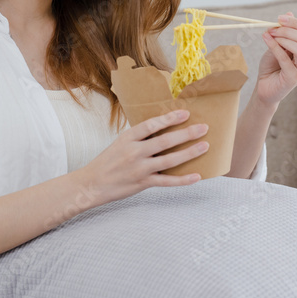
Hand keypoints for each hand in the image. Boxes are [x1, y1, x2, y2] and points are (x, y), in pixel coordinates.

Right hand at [78, 109, 208, 204]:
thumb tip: (164, 127)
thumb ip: (140, 137)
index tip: (186, 113)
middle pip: (165, 141)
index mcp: (128, 138)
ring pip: (169, 161)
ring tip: (205, 146)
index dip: (169, 118)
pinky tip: (197, 175)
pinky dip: (183, 180)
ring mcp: (139, 169)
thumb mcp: (120, 142)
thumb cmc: (108, 161)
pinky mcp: (143, 184)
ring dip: (189, 153)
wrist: (91, 184)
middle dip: (186, 134)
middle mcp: (134, 152)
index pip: (151, 125)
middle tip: (204, 128)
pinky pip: (167, 182)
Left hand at [255, 11, 296, 106]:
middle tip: (273, 27)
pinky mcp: (294, 78)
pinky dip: (275, 46)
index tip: (280, 18)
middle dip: (289, 29)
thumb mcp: (278, 45)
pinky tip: (266, 39)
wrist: (264, 87)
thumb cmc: (272, 66)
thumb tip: (289, 13)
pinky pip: (286, 58)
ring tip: (270, 34)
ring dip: (284, 38)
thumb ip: (284, 32)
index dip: (296, 22)